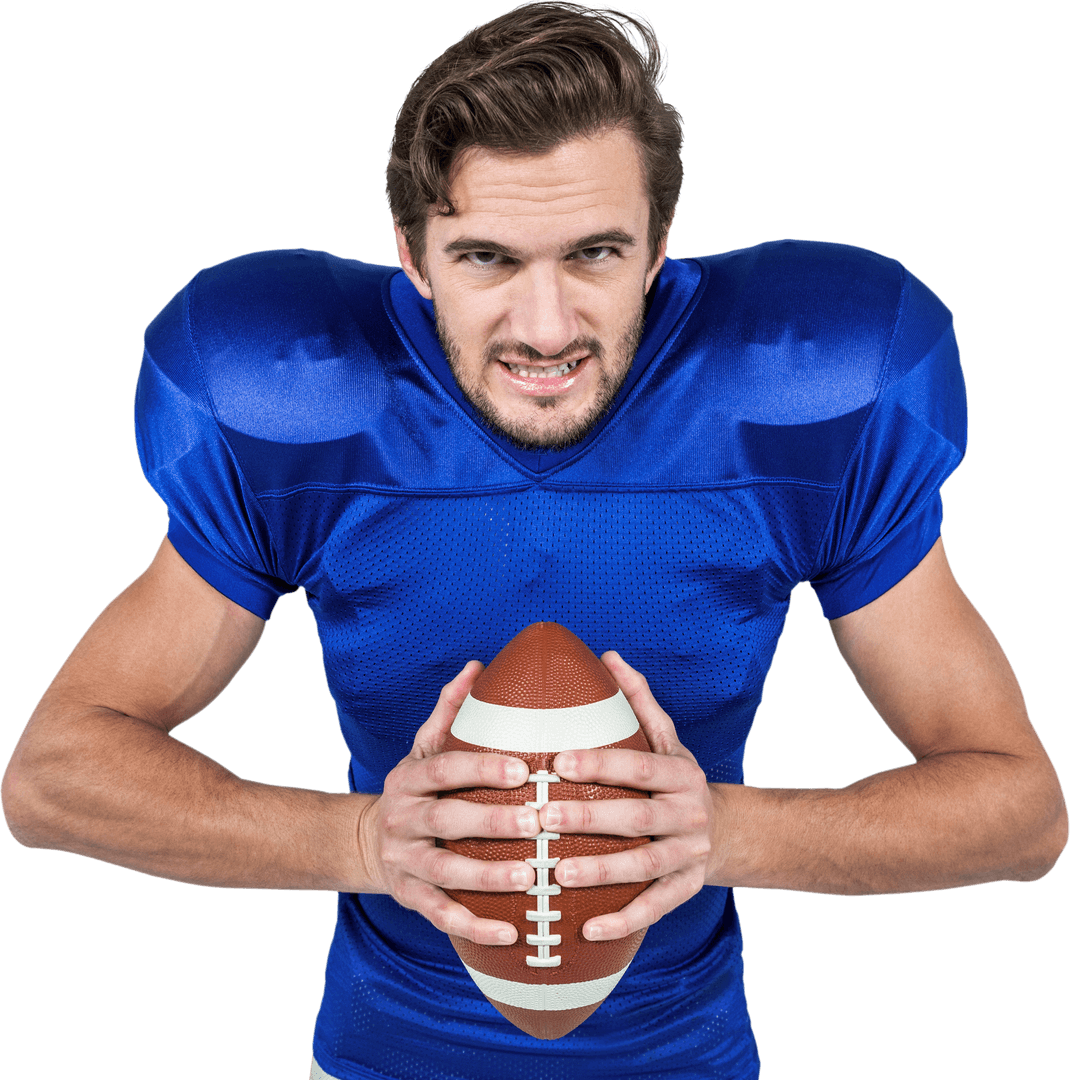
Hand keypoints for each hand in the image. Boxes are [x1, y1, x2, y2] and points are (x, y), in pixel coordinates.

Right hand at [357, 661, 538, 944]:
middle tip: (536, 820)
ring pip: (445, 871)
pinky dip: (476, 926)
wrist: (370, 841)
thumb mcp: (426, 749)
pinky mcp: (411, 898)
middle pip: (446, 819)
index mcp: (410, 777)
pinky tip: (512, 934)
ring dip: (488, 876)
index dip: (481, 767)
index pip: (445, 768)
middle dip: (492, 821)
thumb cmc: (419, 787)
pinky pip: (443, 916)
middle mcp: (404, 818)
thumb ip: (449, 712)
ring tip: (530, 877)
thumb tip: (477, 667)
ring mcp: (405, 861)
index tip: (522, 767)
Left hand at [541, 651, 722, 940]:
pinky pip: (655, 909)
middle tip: (542, 817)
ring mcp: (690, 855)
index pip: (637, 765)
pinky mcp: (687, 891)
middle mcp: (688, 813)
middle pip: (637, 816)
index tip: (558, 760)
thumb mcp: (666, 740)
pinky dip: (623, 920)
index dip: (600, 762)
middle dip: (588, 817)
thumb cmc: (674, 779)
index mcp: (679, 773)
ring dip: (601, 872)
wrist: (727, 831)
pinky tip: (587, 929)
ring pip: (644, 865)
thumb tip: (607, 656)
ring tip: (557, 874)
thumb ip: (638, 701)